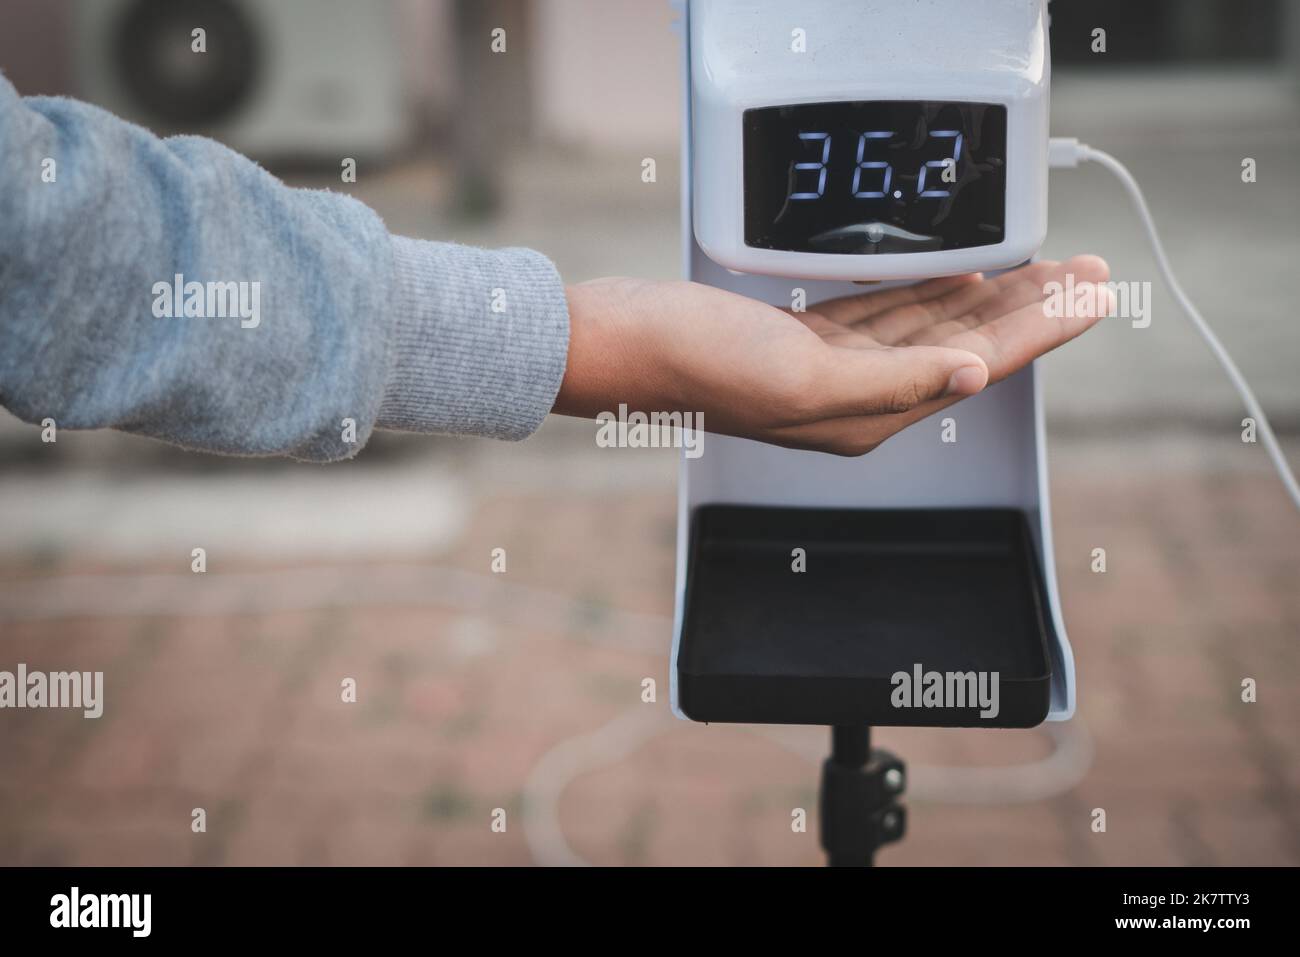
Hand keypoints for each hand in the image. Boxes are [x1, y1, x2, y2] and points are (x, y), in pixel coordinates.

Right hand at [555, 255, 1110, 454]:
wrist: (628, 342)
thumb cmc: (699, 364)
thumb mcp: (801, 378)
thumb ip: (891, 380)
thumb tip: (972, 375)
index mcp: (866, 414)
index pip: (976, 366)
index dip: (1040, 331)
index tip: (1092, 298)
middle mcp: (859, 396)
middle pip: (968, 346)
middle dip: (1033, 311)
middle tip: (1091, 275)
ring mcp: (833, 367)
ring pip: (935, 327)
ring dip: (994, 299)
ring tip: (1047, 273)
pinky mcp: (807, 338)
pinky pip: (891, 314)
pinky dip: (932, 294)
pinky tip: (962, 280)